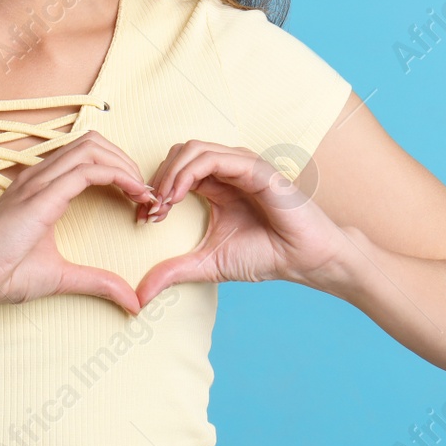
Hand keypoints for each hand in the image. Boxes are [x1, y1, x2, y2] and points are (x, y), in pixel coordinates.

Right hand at [0, 131, 156, 314]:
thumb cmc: (2, 274)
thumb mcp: (62, 277)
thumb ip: (97, 282)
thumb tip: (132, 302)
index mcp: (41, 186)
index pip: (87, 156)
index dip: (119, 170)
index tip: (139, 199)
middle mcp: (40, 176)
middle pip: (94, 143)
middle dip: (126, 161)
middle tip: (145, 193)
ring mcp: (38, 181)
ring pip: (93, 148)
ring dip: (125, 165)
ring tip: (143, 193)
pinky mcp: (41, 195)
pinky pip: (87, 170)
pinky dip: (118, 175)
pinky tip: (133, 194)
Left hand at [134, 141, 347, 304]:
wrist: (306, 260)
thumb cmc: (266, 255)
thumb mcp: (209, 264)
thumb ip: (174, 271)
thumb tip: (139, 295)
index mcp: (216, 184)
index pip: (174, 169)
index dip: (153, 189)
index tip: (143, 219)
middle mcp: (227, 169)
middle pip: (178, 153)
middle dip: (156, 179)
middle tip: (148, 211)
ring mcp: (241, 165)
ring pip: (191, 150)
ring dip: (168, 175)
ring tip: (160, 204)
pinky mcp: (255, 168)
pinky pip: (213, 158)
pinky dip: (188, 173)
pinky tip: (176, 197)